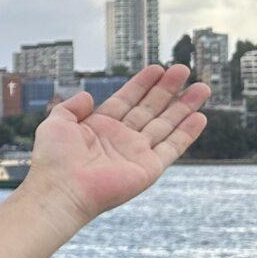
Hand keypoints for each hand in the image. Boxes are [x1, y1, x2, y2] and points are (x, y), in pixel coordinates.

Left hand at [25, 62, 208, 222]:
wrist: (62, 189)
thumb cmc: (54, 159)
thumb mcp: (56, 123)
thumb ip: (71, 107)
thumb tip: (88, 96)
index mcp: (100, 127)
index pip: (127, 100)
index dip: (142, 84)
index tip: (158, 68)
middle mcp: (121, 139)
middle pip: (151, 109)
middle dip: (168, 89)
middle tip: (183, 69)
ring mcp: (137, 153)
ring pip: (166, 124)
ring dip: (184, 107)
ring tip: (202, 87)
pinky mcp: (148, 168)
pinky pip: (172, 147)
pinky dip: (187, 133)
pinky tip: (200, 117)